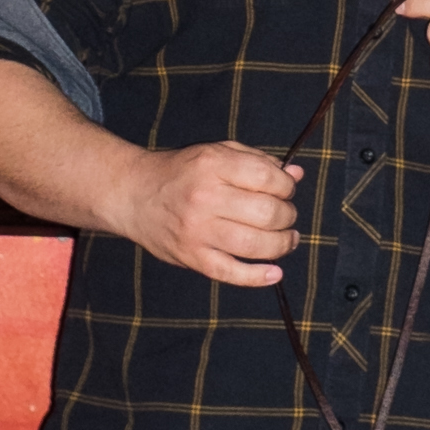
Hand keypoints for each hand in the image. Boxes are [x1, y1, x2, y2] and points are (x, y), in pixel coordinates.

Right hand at [115, 140, 298, 287]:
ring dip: (282, 244)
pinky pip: (230, 273)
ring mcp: (197, 231)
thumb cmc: (181, 172)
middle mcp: (205, 198)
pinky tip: (274, 273)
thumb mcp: (217, 152)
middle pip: (266, 213)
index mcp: (213, 165)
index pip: (268, 178)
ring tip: (288, 240)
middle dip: (288, 216)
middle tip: (287, 215)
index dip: (287, 186)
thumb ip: (257, 161)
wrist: (133, 194)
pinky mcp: (190, 257)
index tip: (287, 190)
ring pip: (254, 245)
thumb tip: (296, 173)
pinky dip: (257, 277)